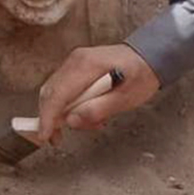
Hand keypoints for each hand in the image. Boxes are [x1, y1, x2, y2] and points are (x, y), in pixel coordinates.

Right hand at [36, 44, 159, 144]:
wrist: (148, 56)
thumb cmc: (141, 75)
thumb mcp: (126, 98)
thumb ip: (98, 109)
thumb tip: (71, 120)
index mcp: (87, 65)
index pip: (57, 93)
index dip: (48, 117)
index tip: (45, 136)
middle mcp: (76, 60)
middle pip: (50, 92)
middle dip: (51, 118)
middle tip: (58, 138)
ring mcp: (74, 61)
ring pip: (54, 91)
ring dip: (63, 113)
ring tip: (90, 123)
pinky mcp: (76, 66)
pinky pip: (63, 88)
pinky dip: (68, 104)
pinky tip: (87, 112)